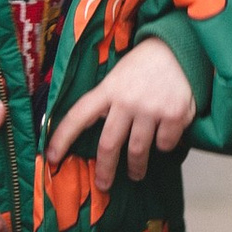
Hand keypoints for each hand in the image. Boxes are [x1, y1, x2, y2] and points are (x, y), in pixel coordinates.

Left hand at [47, 39, 194, 190]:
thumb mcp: (118, 76)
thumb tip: (96, 132)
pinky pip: (165, 145)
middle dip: (105, 170)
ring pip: (138, 152)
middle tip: (103, 185)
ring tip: (136, 173)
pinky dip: (164, 145)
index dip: (62, 138)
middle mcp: (127, 100)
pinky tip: (164, 136)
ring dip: (136, 167)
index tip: (52, 157)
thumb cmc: (145, 64)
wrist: (179, 46)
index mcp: (108, 89)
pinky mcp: (174, 115)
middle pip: (108, 145)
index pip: (78, 115)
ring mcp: (151, 109)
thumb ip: (107, 101)